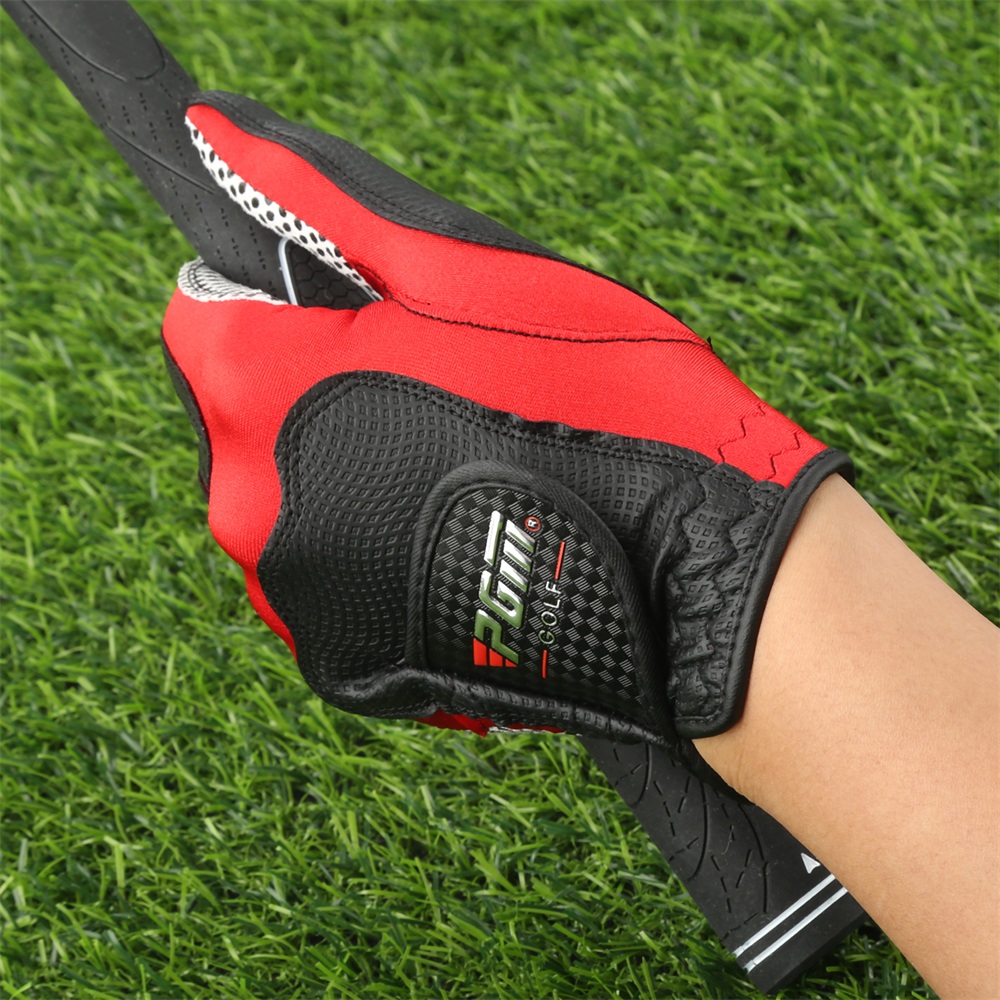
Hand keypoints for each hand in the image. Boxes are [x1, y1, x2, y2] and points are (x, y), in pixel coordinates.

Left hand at [162, 91, 851, 765]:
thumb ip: (327, 207)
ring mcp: (294, 601)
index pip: (210, 312)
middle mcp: (248, 508)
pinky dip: (379, 555)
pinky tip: (463, 544)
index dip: (289, 306)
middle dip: (321, 393)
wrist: (696, 582)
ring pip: (291, 499)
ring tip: (464, 473)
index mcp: (263, 390)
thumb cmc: (603, 410)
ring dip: (353, 476)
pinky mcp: (347, 665)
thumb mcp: (470, 276)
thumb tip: (222, 139)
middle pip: (247, 415)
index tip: (368, 321)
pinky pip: (334, 578)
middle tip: (439, 396)